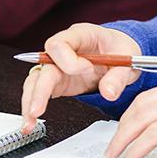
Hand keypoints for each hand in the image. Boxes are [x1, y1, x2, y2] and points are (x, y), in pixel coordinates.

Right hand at [20, 23, 142, 132]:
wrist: (120, 53)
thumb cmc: (120, 48)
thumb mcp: (127, 58)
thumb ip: (118, 76)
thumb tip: (108, 92)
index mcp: (79, 35)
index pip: (60, 43)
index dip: (69, 60)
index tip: (88, 70)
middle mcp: (63, 49)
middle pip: (43, 65)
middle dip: (39, 89)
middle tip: (37, 110)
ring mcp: (58, 65)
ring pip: (36, 80)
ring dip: (30, 101)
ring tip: (29, 123)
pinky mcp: (58, 81)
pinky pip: (40, 91)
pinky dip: (34, 106)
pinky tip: (30, 122)